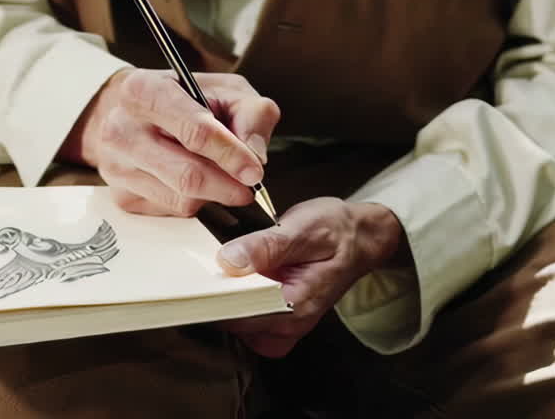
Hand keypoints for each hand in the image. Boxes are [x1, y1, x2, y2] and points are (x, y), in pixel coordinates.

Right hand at [57, 67, 279, 216]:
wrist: (134, 111)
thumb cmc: (184, 97)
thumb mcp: (225, 88)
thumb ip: (250, 112)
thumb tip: (255, 154)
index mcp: (143, 90)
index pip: (194, 131)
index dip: (230, 154)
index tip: (255, 171)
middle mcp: (121, 129)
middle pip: (187, 174)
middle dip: (227, 185)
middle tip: (250, 187)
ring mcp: (117, 166)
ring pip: (180, 198)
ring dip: (213, 196)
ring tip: (227, 180)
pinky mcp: (121, 196)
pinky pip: (169, 211)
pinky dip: (194, 202)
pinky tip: (199, 183)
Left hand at [217, 196, 408, 356]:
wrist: (359, 237)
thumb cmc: (337, 230)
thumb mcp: (304, 228)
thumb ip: (266, 246)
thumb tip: (228, 260)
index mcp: (295, 306)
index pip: (238, 316)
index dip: (211, 296)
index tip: (195, 276)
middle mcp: (289, 326)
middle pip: (232, 323)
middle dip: (214, 294)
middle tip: (204, 264)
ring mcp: (283, 327)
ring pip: (235, 323)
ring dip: (224, 295)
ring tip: (225, 264)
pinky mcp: (277, 320)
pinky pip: (245, 318)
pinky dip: (235, 297)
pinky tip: (238, 274)